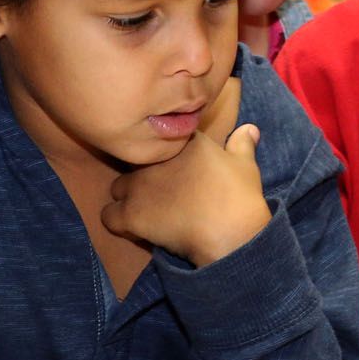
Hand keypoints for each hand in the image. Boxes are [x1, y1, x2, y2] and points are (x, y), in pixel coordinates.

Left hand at [103, 122, 270, 267]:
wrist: (230, 231)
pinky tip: (132, 228)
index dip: (168, 155)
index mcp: (182, 140)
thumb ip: (242, 144)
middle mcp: (154, 157)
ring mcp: (139, 185)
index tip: (179, 170)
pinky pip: (108, 216)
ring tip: (145, 211)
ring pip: (117, 186)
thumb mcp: (246, 165)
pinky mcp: (131, 213)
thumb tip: (250, 128)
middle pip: (136, 162)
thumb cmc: (240, 196)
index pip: (162, 139)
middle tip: (162, 193)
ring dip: (127, 197)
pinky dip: (117, 222)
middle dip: (144, 175)